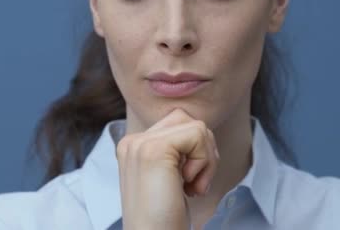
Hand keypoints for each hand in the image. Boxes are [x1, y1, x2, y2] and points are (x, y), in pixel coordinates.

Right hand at [116, 108, 220, 229]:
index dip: (195, 150)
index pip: (177, 123)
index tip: (190, 181)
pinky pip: (198, 134)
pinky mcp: (154, 149)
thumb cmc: (164, 219)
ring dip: (206, 160)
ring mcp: (140, 143)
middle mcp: (133, 141)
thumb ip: (176, 152)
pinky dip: (204, 162)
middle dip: (203, 151)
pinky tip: (189, 185)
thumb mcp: (169, 177)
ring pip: (196, 126)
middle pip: (187, 119)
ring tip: (192, 187)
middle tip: (195, 184)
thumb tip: (203, 132)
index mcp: (134, 146)